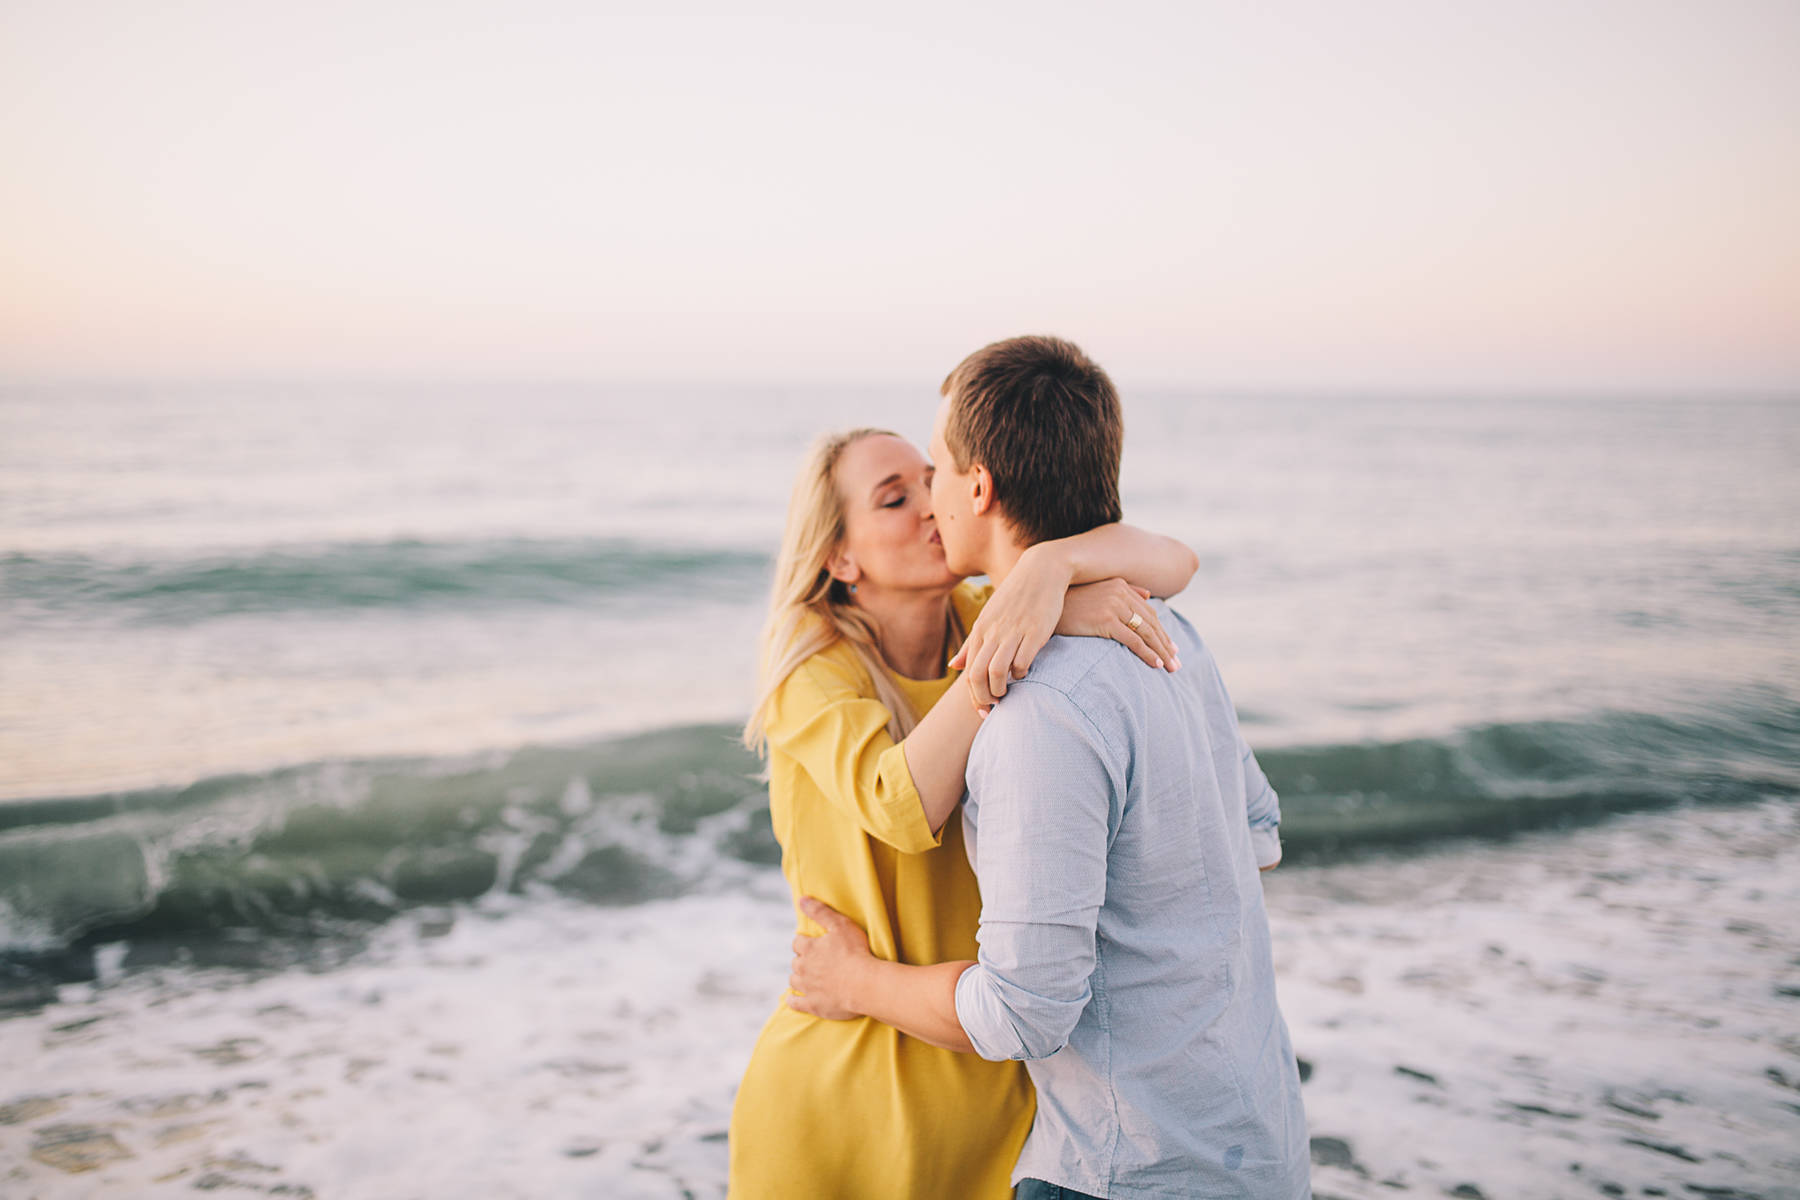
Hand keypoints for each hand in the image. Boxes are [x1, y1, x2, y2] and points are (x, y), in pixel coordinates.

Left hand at [786, 897, 873, 1020]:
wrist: (865, 984)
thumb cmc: (856, 952)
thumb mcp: (840, 925)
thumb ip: (820, 911)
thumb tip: (801, 899)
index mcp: (808, 948)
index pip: (797, 943)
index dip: (804, 943)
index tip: (811, 944)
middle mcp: (803, 968)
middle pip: (795, 962)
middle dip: (802, 960)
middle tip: (814, 961)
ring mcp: (807, 988)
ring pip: (794, 981)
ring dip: (798, 978)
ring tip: (807, 978)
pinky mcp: (812, 1005)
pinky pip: (795, 1003)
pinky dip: (793, 1000)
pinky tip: (794, 999)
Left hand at [949, 545, 1070, 712]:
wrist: (1042, 571)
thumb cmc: (1015, 597)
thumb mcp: (988, 617)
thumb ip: (971, 644)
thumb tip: (953, 667)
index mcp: (980, 629)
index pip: (968, 671)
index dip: (973, 696)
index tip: (982, 710)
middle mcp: (993, 632)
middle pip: (977, 675)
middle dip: (983, 698)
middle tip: (993, 708)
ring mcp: (1013, 632)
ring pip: (996, 671)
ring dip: (1000, 689)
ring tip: (1007, 694)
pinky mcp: (1035, 632)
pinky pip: (1022, 662)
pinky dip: (1021, 674)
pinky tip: (1025, 672)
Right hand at [1057, 579, 1179, 674]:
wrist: (1044, 609)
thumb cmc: (1067, 604)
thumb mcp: (1097, 592)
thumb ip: (1125, 590)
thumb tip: (1148, 594)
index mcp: (1120, 585)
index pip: (1148, 612)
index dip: (1162, 632)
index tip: (1172, 648)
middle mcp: (1120, 593)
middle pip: (1151, 623)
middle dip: (1166, 645)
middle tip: (1177, 663)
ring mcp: (1113, 606)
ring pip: (1146, 632)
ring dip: (1161, 652)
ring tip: (1171, 668)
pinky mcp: (1106, 620)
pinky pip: (1133, 640)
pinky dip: (1147, 653)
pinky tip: (1156, 664)